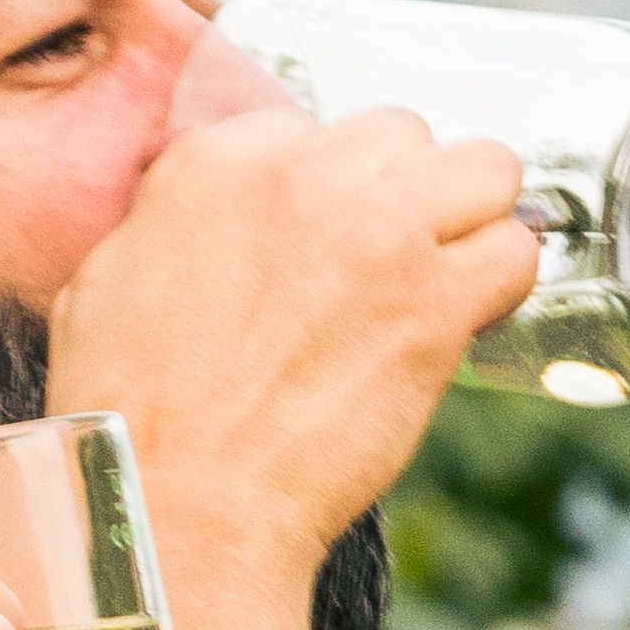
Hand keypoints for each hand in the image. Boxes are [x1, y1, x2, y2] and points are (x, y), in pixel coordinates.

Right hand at [45, 94, 539, 614]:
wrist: (180, 500)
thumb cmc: (134, 412)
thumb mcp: (113, 273)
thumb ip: (181, 215)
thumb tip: (223, 211)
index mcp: (217, 160)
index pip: (316, 128)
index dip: (331, 186)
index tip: (330, 237)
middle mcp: (303, 178)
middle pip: (405, 135)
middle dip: (406, 189)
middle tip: (394, 254)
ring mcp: (378, 235)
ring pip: (484, 170)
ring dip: (473, 218)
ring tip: (448, 273)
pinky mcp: (434, 306)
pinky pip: (516, 254)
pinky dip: (503, 282)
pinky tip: (469, 318)